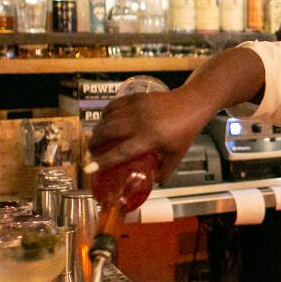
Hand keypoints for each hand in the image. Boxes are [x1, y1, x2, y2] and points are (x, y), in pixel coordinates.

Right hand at [88, 87, 212, 179]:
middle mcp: (140, 122)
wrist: (191, 104)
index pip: (121, 152)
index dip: (103, 161)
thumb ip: (164, 172)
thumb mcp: (176, 156)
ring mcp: (136, 107)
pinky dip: (104, 115)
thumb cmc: (184, 132)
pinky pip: (112, 106)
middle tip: (91, 152)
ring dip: (98, 130)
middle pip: (108, 133)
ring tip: (96, 139)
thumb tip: (150, 184)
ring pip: (107, 119)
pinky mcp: (135, 97)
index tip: (88, 167)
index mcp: (150, 139)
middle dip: (94, 143)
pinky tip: (104, 122)